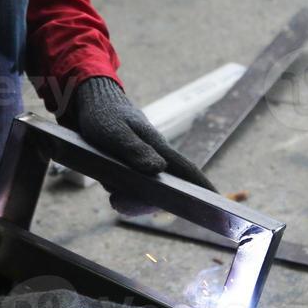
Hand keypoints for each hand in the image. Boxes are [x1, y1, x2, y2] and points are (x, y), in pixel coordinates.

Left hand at [62, 77, 215, 190]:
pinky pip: (130, 191)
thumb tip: (159, 170)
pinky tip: (110, 189)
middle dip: (144, 204)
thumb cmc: (103, 114)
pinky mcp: (128, 170)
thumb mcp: (115, 132)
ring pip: (145, 194)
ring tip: (112, 193)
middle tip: (118, 203)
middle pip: (164, 192)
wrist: (88, 104)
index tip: (219, 203)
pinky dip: (121, 195)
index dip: (203, 187)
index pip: (187, 171)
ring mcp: (142, 166)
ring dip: (129, 200)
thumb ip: (135, 150)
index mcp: (158, 147)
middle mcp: (155, 159)